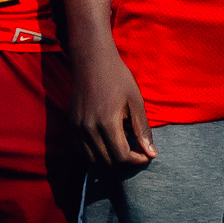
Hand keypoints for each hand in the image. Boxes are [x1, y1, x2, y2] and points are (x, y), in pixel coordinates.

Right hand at [76, 48, 155, 173]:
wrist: (92, 61)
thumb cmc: (118, 78)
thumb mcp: (136, 102)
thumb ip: (142, 130)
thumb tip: (152, 154)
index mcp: (107, 123)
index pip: (121, 156)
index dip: (137, 160)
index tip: (147, 155)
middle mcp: (88, 129)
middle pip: (107, 161)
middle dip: (125, 160)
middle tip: (137, 149)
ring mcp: (77, 128)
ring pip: (92, 159)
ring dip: (109, 158)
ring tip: (122, 144)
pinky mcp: (71, 125)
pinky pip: (81, 151)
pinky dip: (95, 153)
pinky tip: (108, 140)